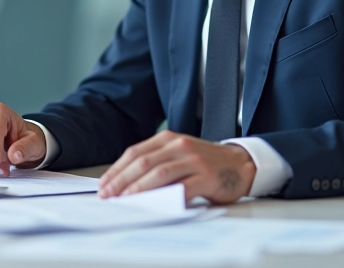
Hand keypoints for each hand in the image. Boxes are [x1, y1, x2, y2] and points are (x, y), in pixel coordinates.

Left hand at [97, 130, 255, 203]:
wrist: (240, 163)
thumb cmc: (205, 163)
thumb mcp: (178, 155)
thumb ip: (157, 163)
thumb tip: (125, 185)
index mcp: (168, 139)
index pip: (134, 153)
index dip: (116, 170)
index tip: (103, 185)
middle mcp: (179, 145)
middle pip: (143, 162)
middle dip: (121, 180)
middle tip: (108, 195)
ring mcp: (193, 159)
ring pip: (159, 173)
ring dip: (138, 188)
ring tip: (125, 200)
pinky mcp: (206, 176)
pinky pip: (182, 187)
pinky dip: (165, 196)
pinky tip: (154, 204)